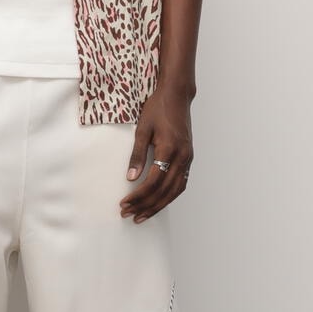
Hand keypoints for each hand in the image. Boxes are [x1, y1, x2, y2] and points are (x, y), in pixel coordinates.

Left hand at [119, 85, 193, 222]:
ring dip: (158, 205)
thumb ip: (136, 155)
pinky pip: (181, 183)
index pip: (153, 181)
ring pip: (175, 191)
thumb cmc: (157, 108)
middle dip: (145, 205)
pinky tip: (158, 202)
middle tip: (128, 215)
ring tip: (142, 215)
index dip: (138, 196)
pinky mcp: (188, 158)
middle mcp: (182, 156)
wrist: (177, 95)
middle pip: (164, 191)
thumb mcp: (142, 129)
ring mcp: (188, 158)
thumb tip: (130, 178)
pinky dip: (169, 196)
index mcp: (169, 149)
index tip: (124, 203)